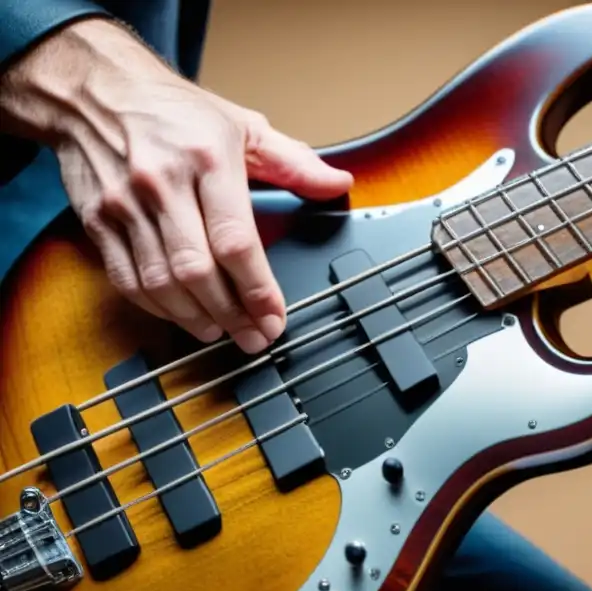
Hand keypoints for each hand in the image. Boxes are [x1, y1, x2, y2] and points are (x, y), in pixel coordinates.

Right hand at [0, 19, 352, 352]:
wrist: (92, 90)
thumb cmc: (174, 110)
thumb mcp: (242, 125)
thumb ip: (293, 161)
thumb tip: (338, 183)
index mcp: (208, 160)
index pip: (236, 241)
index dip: (258, 289)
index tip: (275, 317)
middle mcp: (163, 184)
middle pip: (199, 271)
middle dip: (232, 315)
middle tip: (255, 338)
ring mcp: (125, 205)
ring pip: (161, 283)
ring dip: (196, 319)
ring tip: (223, 333)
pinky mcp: (97, 221)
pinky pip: (127, 280)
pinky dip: (158, 307)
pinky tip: (183, 316)